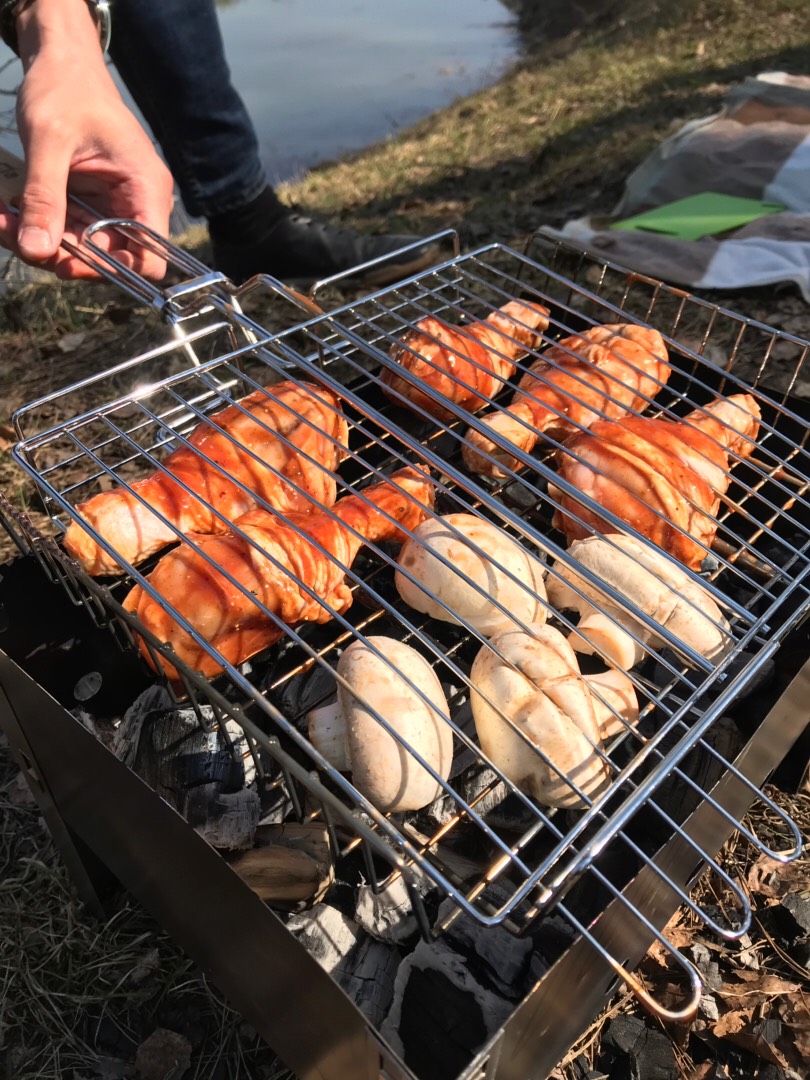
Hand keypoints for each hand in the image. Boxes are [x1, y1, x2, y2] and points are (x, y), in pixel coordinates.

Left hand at [0, 0, 173, 279]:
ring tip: (1, 219)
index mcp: (145, 189)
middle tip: (14, 235)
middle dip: (60, 255)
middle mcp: (135, 205)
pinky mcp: (88, 206)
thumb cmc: (66, 87)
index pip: (149, 258)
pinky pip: (64, 231)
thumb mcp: (49, 140)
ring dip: (39, 242)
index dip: (116, 271)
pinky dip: (34, 227)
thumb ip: (43, 197)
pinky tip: (6, 211)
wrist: (61, 61)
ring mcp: (111, 208)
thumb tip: (36, 250)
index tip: (70, 262)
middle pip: (109, 261)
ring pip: (81, 251)